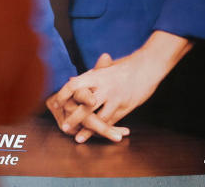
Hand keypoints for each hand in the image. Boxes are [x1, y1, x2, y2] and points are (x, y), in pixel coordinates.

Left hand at [53, 31, 189, 142]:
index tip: (56, 102)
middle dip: (74, 117)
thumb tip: (71, 79)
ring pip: (99, 117)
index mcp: (98, 75)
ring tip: (77, 137)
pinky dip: (104, 129)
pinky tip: (97, 136)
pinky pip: (113, 120)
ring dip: (88, 129)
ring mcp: (116, 97)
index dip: (64, 94)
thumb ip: (89, 76)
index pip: (75, 84)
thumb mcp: (106, 67)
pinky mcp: (126, 106)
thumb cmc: (126, 65)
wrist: (148, 66)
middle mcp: (105, 87)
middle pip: (85, 105)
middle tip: (64, 125)